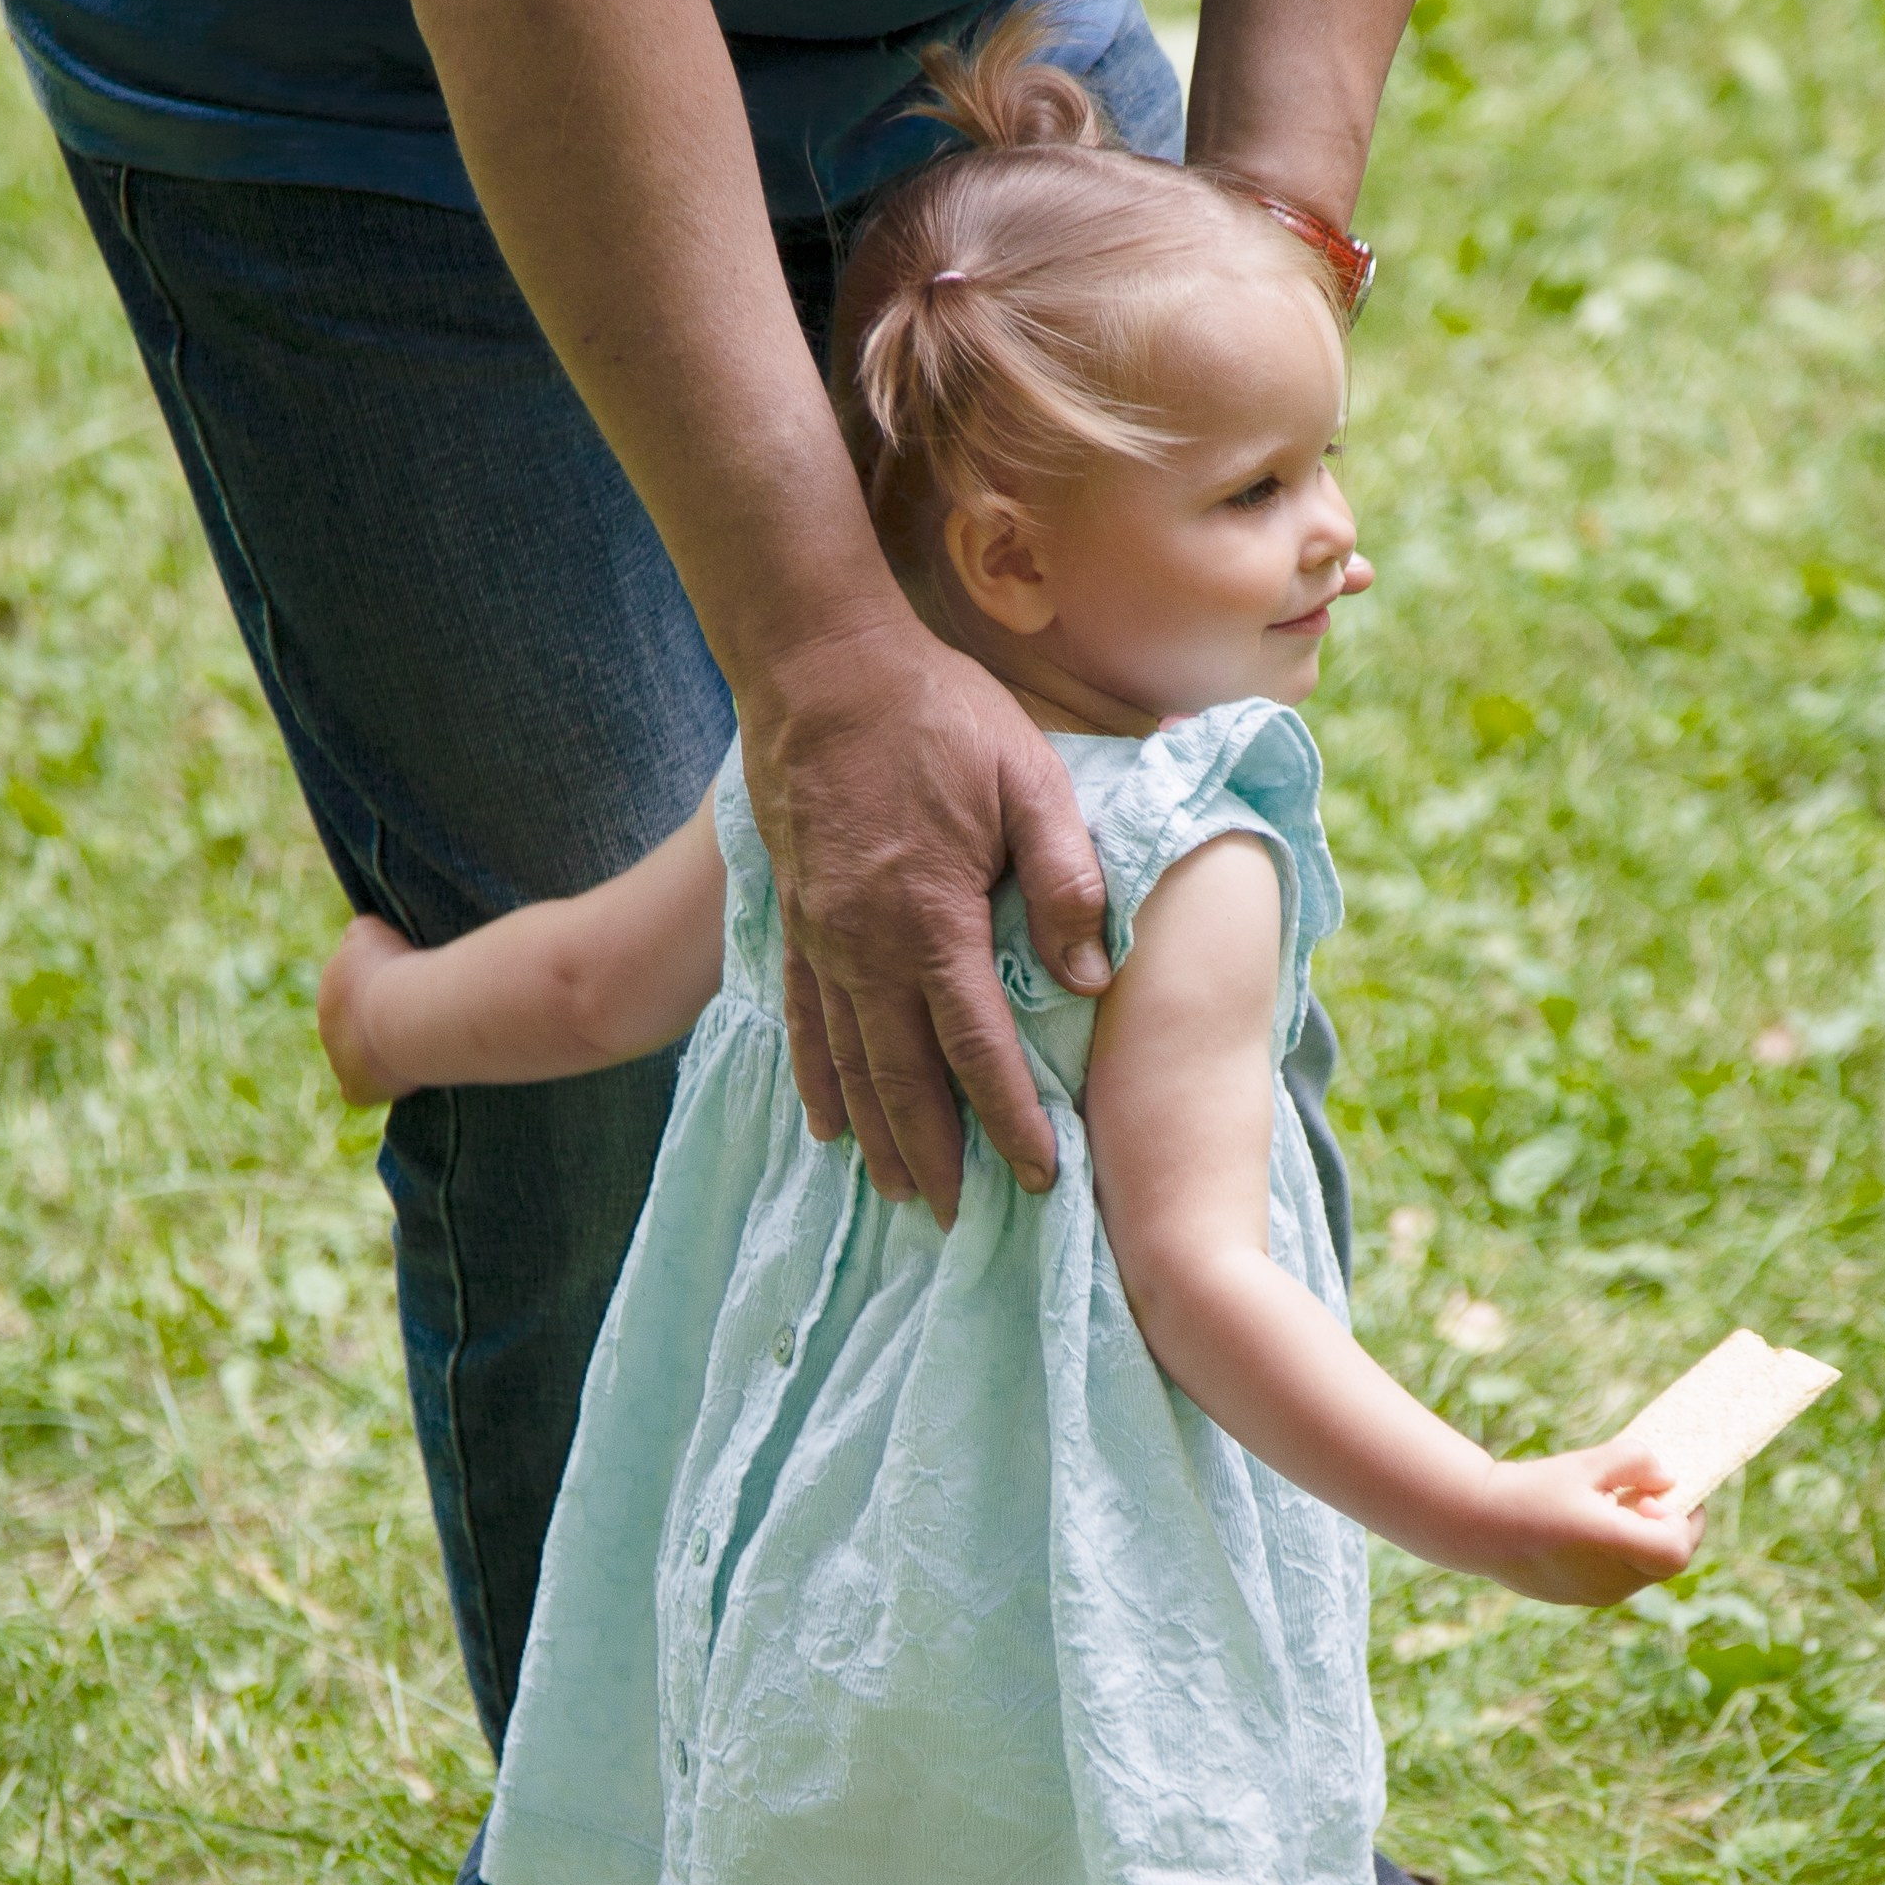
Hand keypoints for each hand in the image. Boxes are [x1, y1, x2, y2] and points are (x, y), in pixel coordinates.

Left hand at [318, 915, 422, 1104]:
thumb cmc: (395, 970)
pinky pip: (360, 1091)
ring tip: (417, 1044)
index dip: (381, 991)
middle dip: (380, 1022)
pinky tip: (396, 1079)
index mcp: (331, 986)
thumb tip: (355, 937)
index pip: (352, 990)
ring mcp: (338, 1059)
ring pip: (358, 1057)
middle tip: (416, 1017)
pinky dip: (376, 1086)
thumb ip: (359, 934)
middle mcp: (327, 1023)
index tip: (407, 989)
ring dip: (382, 1052)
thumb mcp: (373, 933)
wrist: (405, 1013)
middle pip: (354, 1026)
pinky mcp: (354, 1088)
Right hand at [738, 608, 1111, 1224]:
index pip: (978, 1049)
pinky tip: (827, 1125)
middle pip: (903, 1080)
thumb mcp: (1031, 779)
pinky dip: (816, 1081)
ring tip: (902, 1195)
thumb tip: (1092, 978)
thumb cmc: (938, 714)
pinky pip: (803, 1021)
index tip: (1041, 1176)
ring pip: (848, 1064)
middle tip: (962, 1221)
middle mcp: (866, 947)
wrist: (818, 663)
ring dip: (877, 1137)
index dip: (1011, 1121)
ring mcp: (820, 938)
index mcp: (932, 920)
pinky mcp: (793, 919)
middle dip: (937, 1156)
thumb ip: (1066, 881)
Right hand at [1478, 1438, 1704, 1605]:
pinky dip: (1617, 1554)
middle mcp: (1608, 1580)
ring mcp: (1592, 1595)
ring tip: (1608, 1508)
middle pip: (1665, 1562)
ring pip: (1642, 1573)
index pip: (1678, 1550)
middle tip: (1640, 1495)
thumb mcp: (1586, 1463)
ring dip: (1641, 1541)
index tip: (1654, 1494)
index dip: (1682, 1520)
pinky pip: (1616, 1578)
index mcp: (1611, 1545)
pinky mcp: (1576, 1598)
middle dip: (1665, 1528)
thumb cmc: (1531, 1488)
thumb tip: (1668, 1479)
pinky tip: (1587, 1527)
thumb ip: (1637, 1462)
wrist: (1474, 1524)